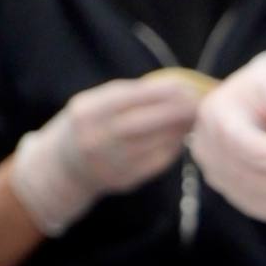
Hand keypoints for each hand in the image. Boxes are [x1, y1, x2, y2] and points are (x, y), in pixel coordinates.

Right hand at [11, 75, 197, 235]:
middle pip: (146, 122)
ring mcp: (111, 162)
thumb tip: (179, 86)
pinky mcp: (125, 180)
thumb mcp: (95, 103)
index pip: (131, 97)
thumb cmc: (89, 125)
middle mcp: (97, 138)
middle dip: (178, 111)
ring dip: (181, 129)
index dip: (163, 91)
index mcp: (88, 111)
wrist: (63, 168)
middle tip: (201, 103)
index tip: (188, 86)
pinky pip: (158, 161)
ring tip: (196, 117)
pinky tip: (182, 137)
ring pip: (156, 143)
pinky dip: (174, 147)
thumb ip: (130, 95)